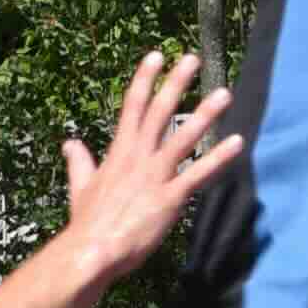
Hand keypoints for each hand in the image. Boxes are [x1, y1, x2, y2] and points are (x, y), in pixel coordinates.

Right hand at [54, 50, 237, 279]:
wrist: (90, 252)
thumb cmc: (87, 223)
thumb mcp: (81, 187)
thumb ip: (80, 162)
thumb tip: (70, 142)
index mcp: (119, 152)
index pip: (132, 106)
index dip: (145, 79)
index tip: (156, 55)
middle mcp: (138, 157)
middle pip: (159, 112)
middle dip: (176, 84)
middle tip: (193, 58)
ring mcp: (155, 175)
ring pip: (183, 138)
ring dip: (205, 115)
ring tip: (224, 93)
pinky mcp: (169, 197)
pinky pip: (198, 174)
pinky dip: (218, 159)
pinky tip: (236, 143)